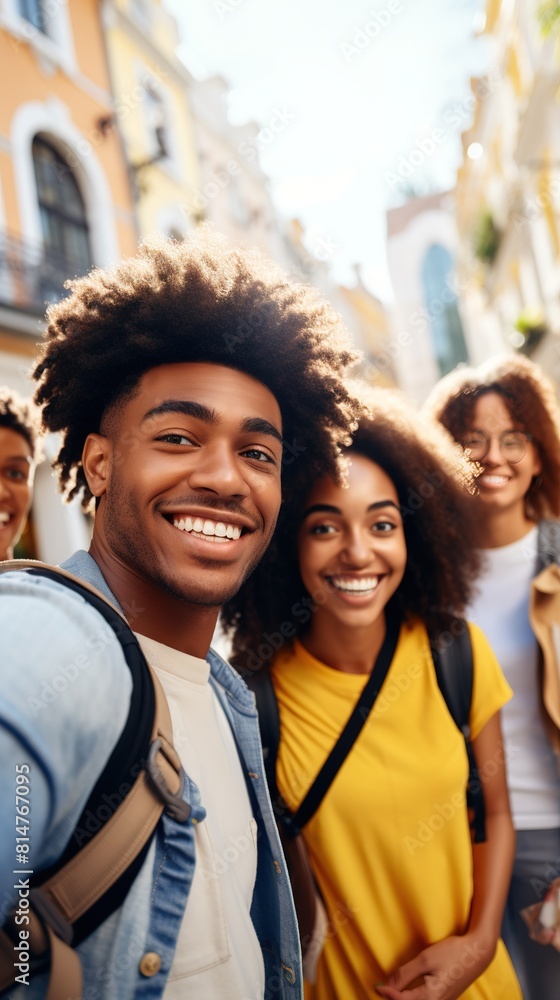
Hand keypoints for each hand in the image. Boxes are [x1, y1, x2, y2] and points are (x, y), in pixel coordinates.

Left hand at [374, 934, 493, 999]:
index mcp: (431, 997)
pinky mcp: (446, 997)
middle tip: (382, 989)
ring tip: (393, 990)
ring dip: (403, 999)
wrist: (478, 953)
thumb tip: (388, 986)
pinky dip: (414, 999)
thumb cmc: (452, 953)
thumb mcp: (425, 959)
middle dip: (395, 999)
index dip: (387, 993)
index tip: (376, 986)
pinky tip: (408, 991)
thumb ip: (405, 974)